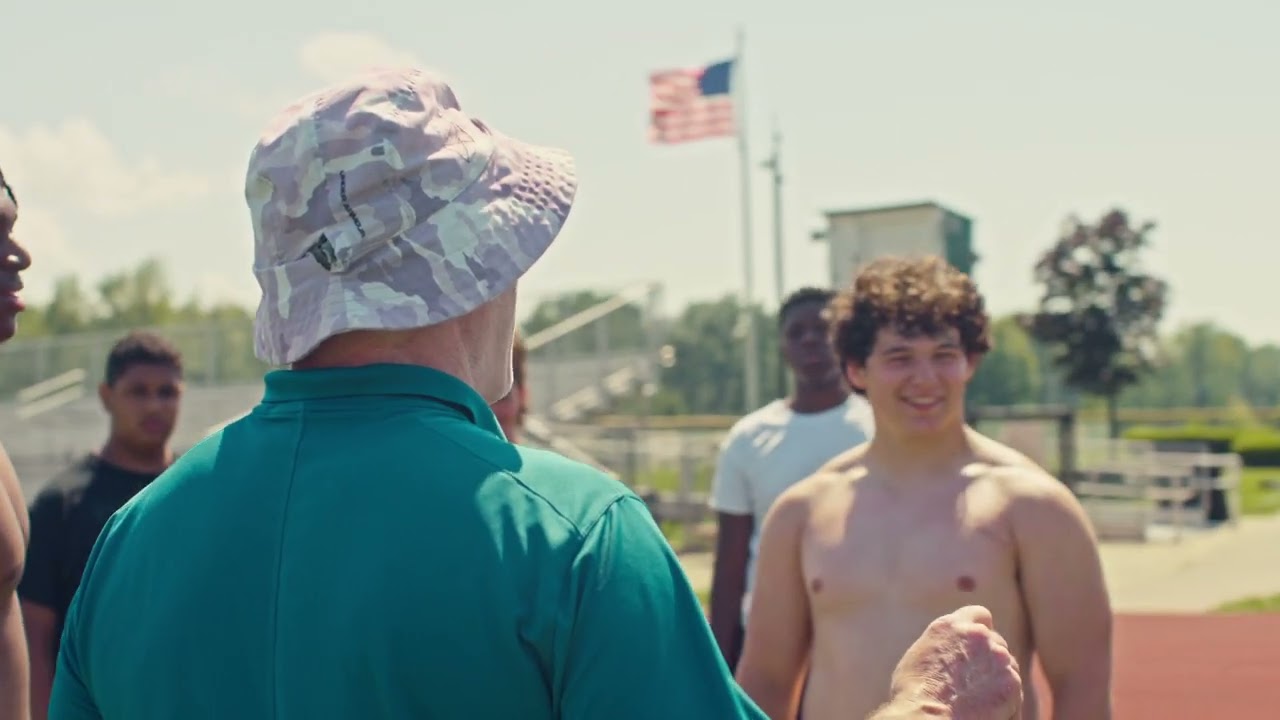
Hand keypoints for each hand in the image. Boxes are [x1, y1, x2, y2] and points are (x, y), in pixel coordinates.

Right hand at [887, 605, 1021, 718]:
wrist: (927, 717)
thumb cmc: (915, 693)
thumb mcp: (921, 653)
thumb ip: (944, 642)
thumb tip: (952, 650)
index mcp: (952, 625)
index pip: (980, 615)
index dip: (980, 631)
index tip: (977, 647)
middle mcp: (978, 635)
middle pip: (996, 642)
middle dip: (990, 658)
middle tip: (976, 679)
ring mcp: (998, 657)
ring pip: (1008, 665)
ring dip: (998, 677)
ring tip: (979, 698)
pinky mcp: (1011, 682)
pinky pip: (1014, 689)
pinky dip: (1006, 699)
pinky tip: (988, 710)